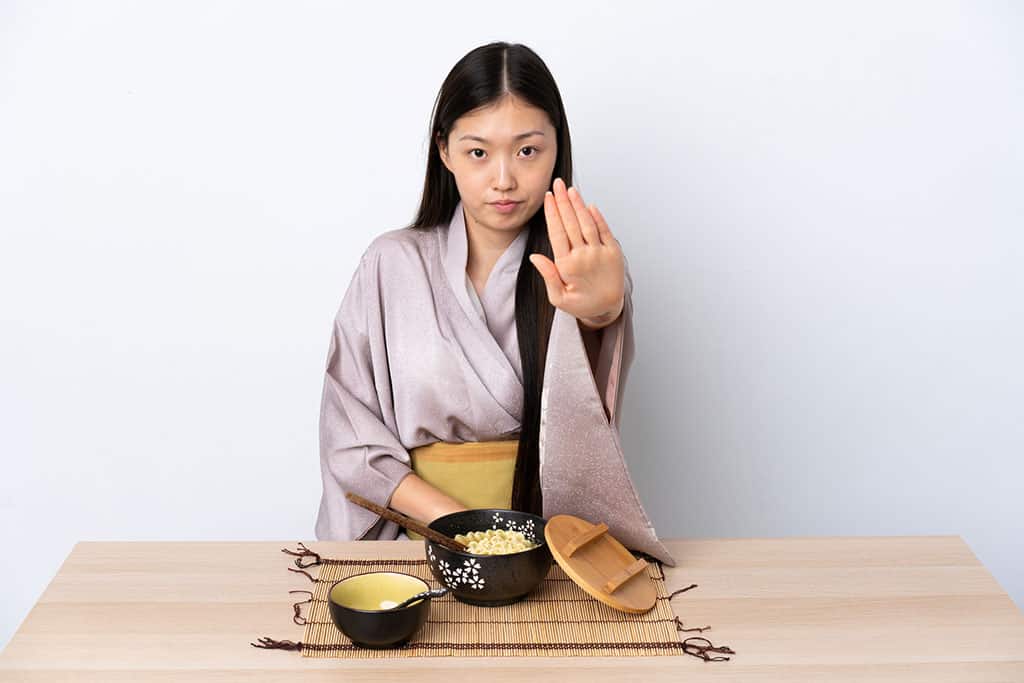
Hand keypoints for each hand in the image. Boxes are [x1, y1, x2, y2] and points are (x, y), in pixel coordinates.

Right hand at [529, 177, 624, 327]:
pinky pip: (604, 230)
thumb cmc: (582, 304)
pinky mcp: (614, 252)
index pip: (557, 233)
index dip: (552, 213)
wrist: (608, 309)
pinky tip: (590, 205)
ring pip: (587, 223)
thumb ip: (548, 275)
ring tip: (570, 190)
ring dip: (578, 205)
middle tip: (557, 184)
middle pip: (571, 223)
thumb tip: (535, 257)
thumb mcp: (558, 298)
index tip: (548, 198)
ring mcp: (600, 252)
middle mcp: (584, 256)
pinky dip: (597, 217)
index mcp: (568, 266)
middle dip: (563, 201)